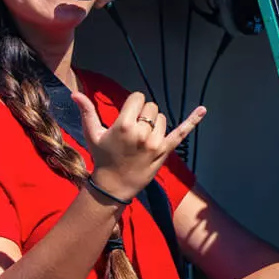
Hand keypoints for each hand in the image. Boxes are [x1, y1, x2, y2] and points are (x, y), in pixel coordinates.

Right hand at [72, 91, 205, 201]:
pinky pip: (181, 132)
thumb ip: (87, 112)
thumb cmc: (102, 157)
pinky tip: (203, 110)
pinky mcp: (166, 150)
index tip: (128, 114)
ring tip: (141, 138)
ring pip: (162, 117)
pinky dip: (193, 120)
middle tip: (133, 129)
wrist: (114, 185)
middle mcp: (142, 132)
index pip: (138, 98)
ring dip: (154, 123)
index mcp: (124, 125)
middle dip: (143, 113)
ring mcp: (155, 142)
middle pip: (151, 106)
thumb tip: (76, 94)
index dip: (133, 104)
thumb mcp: (92, 134)